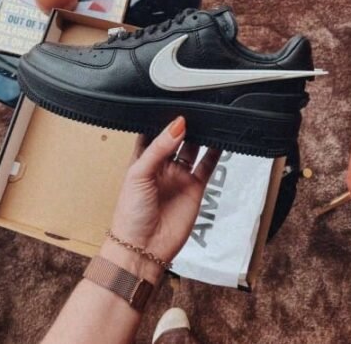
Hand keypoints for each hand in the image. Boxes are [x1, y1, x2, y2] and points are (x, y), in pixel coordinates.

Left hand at [100, 116, 220, 281]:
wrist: (144, 247)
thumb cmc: (131, 213)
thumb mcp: (139, 174)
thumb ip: (159, 148)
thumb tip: (177, 125)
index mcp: (143, 160)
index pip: (153, 133)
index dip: (162, 120)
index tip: (171, 103)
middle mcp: (163, 166)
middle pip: (176, 138)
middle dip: (184, 125)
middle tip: (194, 108)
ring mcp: (179, 176)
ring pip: (193, 148)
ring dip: (200, 135)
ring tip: (207, 119)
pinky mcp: (195, 187)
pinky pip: (207, 165)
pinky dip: (215, 152)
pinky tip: (219, 139)